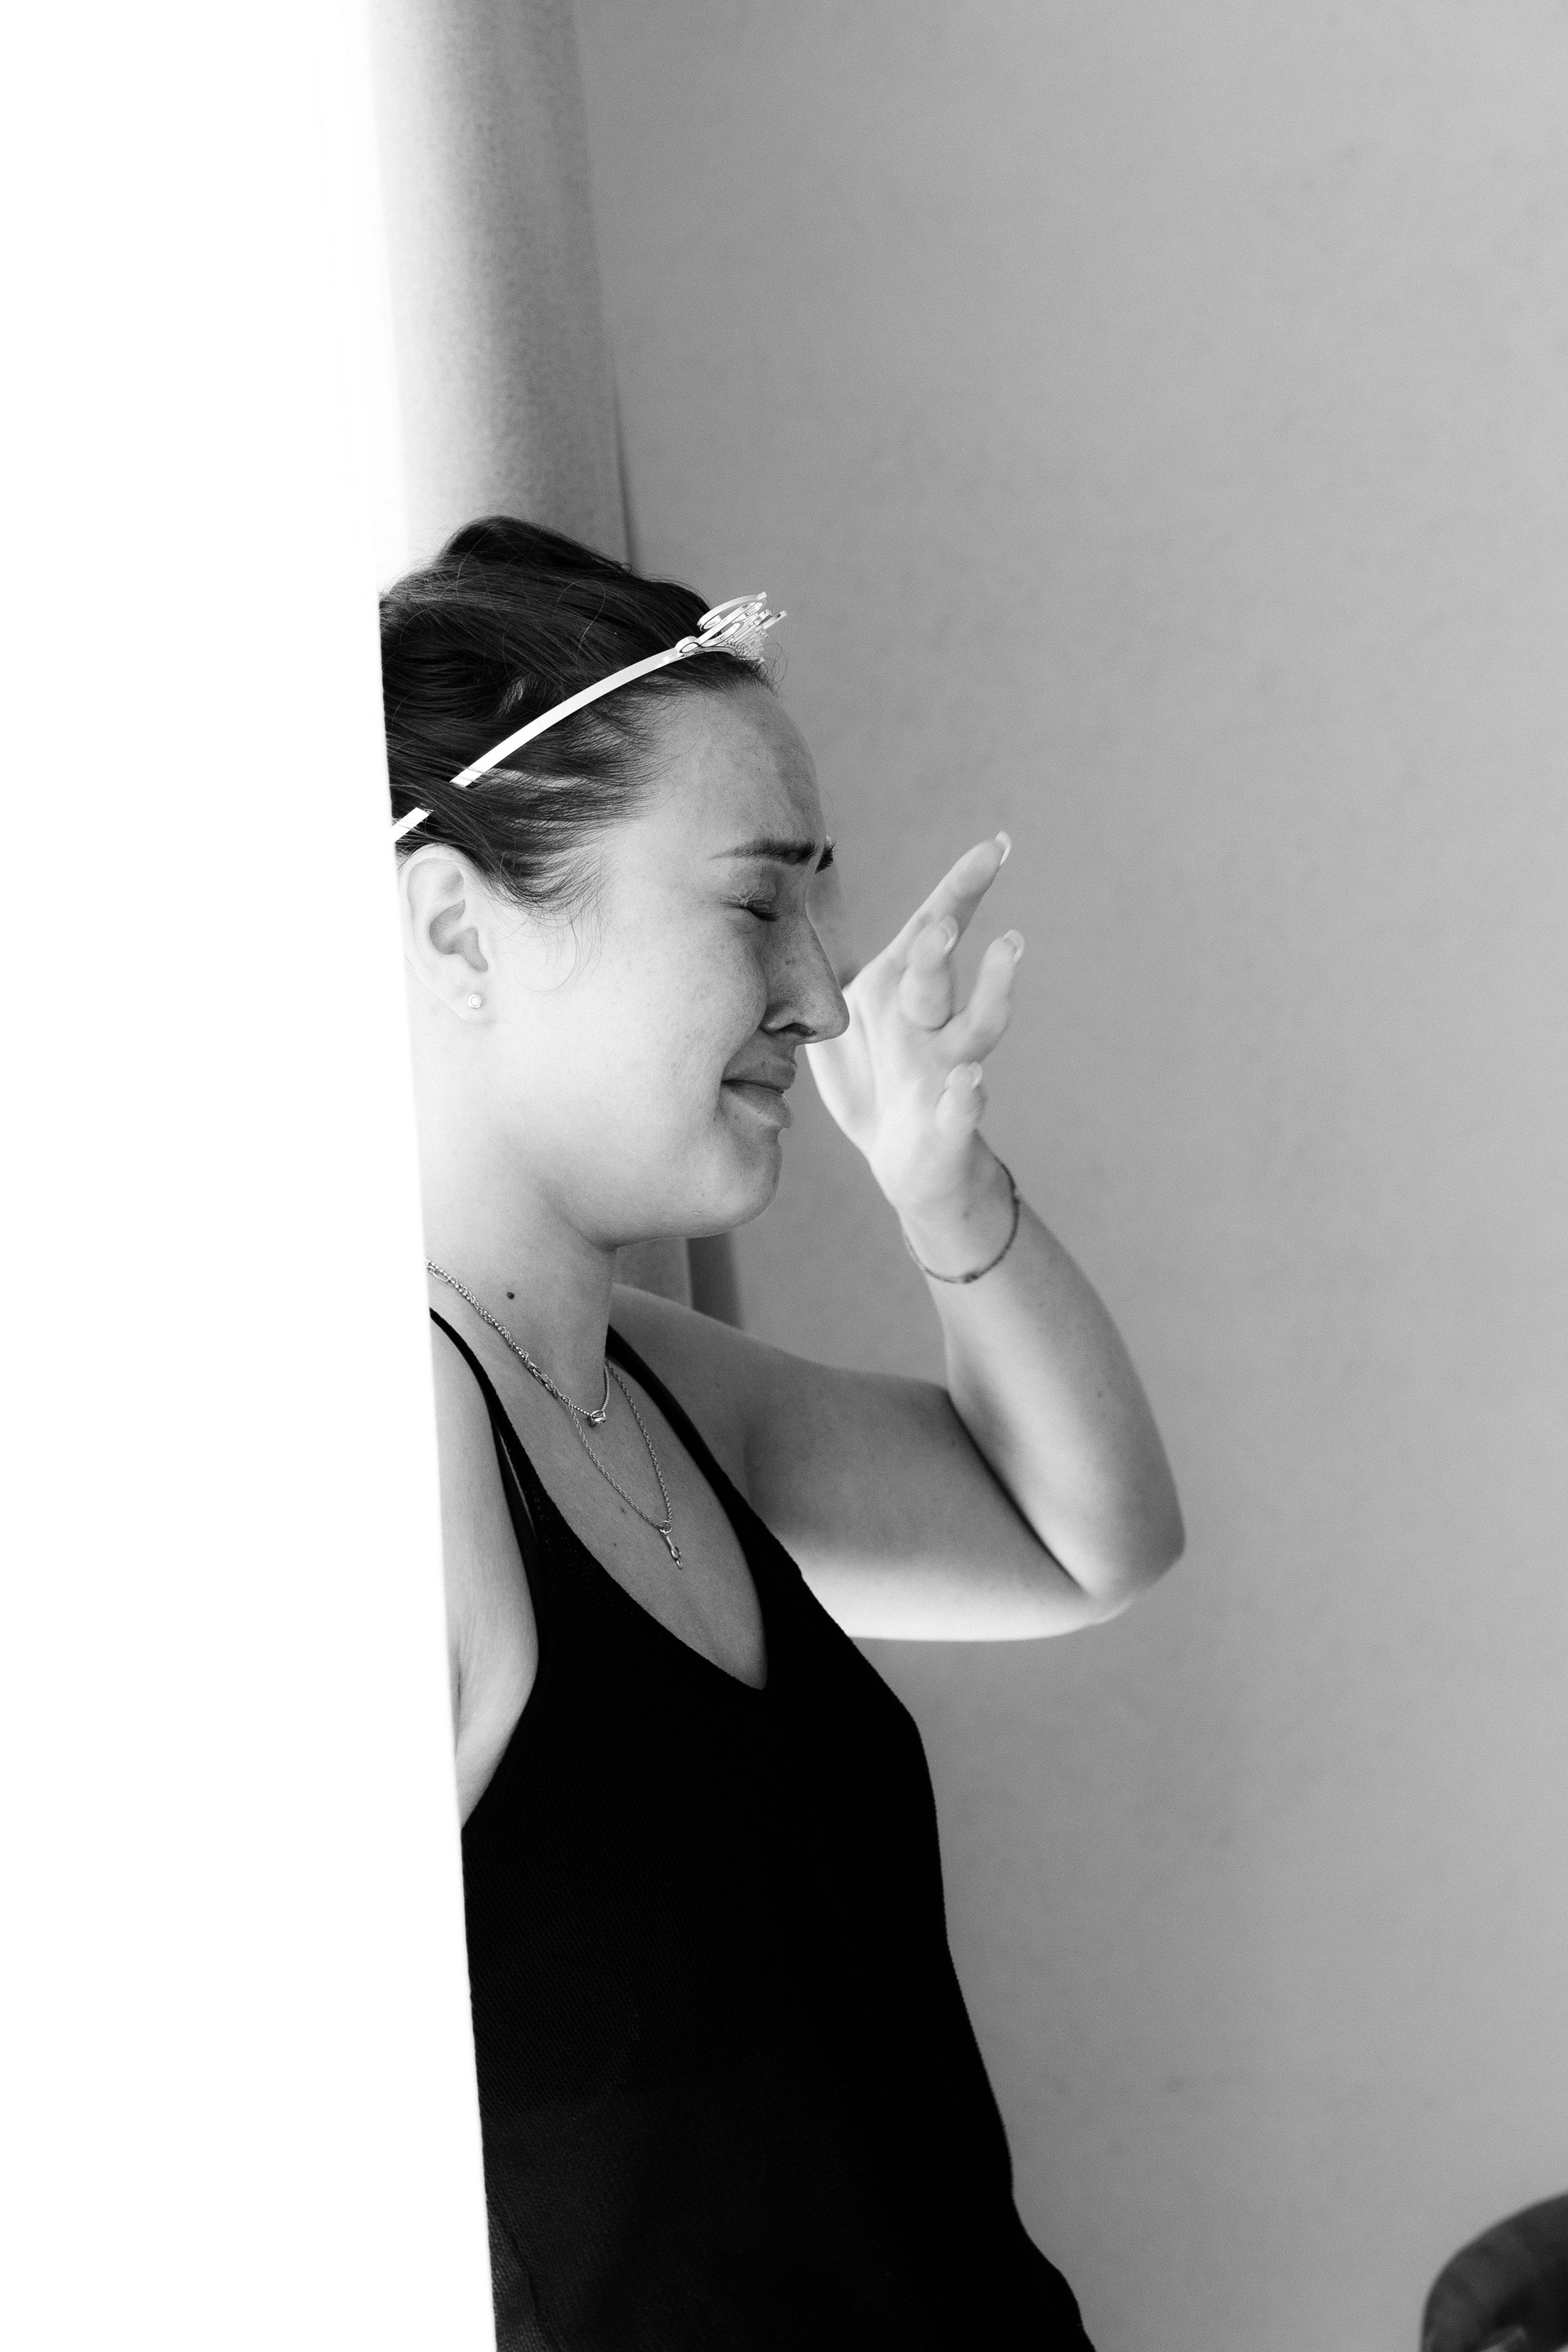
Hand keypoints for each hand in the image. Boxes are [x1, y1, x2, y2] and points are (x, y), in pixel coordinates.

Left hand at [805, 834, 1022, 1223]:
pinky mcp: (949, 1124)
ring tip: (1008, 948)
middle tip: (941, 918)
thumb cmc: (875, 1082)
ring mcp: (945, 1072)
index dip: (963, 888)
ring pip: (977, 1028)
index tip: (996, 846)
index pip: (932, 930)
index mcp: (901, 993)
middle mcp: (931, 1025)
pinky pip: (961, 1109)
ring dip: (992, 990)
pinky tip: (967, 1082)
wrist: (908, 1165)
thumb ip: (819, 978)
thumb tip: (772, 915)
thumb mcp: (836, 1026)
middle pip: (938, 974)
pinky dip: (966, 1097)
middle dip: (941, 943)